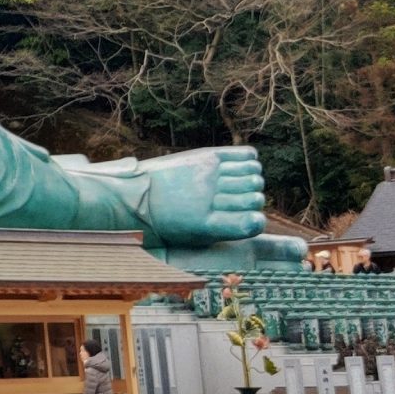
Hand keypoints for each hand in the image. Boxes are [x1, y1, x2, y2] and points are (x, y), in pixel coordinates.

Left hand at [137, 145, 269, 245]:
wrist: (137, 197)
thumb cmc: (171, 223)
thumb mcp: (197, 238)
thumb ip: (228, 229)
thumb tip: (257, 216)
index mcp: (206, 225)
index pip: (252, 221)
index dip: (257, 221)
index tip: (252, 221)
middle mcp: (208, 198)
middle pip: (255, 197)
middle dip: (254, 201)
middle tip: (242, 201)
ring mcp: (207, 174)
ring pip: (253, 174)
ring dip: (253, 181)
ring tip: (241, 184)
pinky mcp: (205, 156)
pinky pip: (245, 155)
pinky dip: (250, 161)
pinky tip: (243, 167)